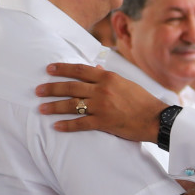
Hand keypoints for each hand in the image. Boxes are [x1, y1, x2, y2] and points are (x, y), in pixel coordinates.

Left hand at [36, 64, 164, 141]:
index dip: (62, 69)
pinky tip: (56, 126)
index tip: (49, 69)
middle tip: (38, 90)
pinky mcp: (103, 122)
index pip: (80, 70)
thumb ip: (109, 77)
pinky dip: (67, 125)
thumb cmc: (143, 100)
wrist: (156, 118)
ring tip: (41, 108)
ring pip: (72, 105)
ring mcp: (102, 106)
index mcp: (108, 78)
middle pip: (71, 87)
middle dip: (52, 88)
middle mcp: (102, 90)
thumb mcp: (126, 83)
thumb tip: (97, 69)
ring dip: (54, 106)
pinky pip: (80, 123)